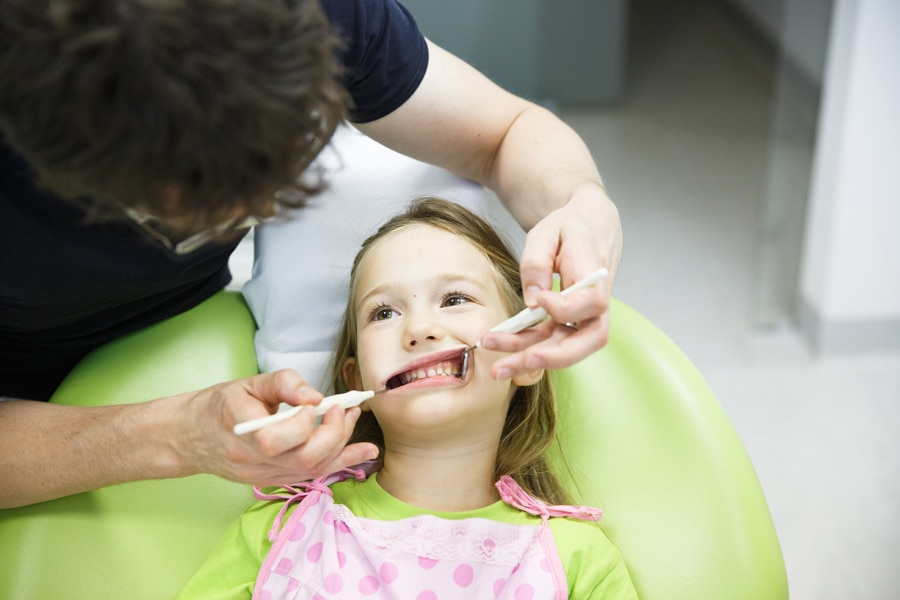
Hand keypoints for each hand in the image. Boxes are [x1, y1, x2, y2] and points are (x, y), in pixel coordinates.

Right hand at [175, 370, 378, 485]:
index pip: (275, 438)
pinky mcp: (274, 480)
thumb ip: (283, 384)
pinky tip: (364, 452)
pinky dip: (341, 463)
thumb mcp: (246, 384)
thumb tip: (315, 395)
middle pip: (302, 459)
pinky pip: (312, 476)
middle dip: (333, 434)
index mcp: (239, 430)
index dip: (303, 422)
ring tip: (353, 419)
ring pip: (312, 470)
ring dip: (342, 446)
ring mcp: (264, 474)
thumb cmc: (219, 406)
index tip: (317, 403)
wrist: (192, 438)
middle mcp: (251, 459)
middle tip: (342, 410)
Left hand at [483, 184, 620, 378]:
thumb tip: (532, 301)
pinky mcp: (569, 321)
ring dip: (529, 359)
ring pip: (564, 347)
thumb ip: (537, 264)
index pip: (590, 303)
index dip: (565, 308)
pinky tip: (501, 348)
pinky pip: (551, 340)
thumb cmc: (569, 226)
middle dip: (546, 357)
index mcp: (596, 274)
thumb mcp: (547, 232)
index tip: (541, 300)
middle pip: (584, 341)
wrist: (589, 225)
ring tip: (497, 368)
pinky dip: (526, 347)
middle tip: (510, 365)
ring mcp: (584, 316)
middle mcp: (596, 302)